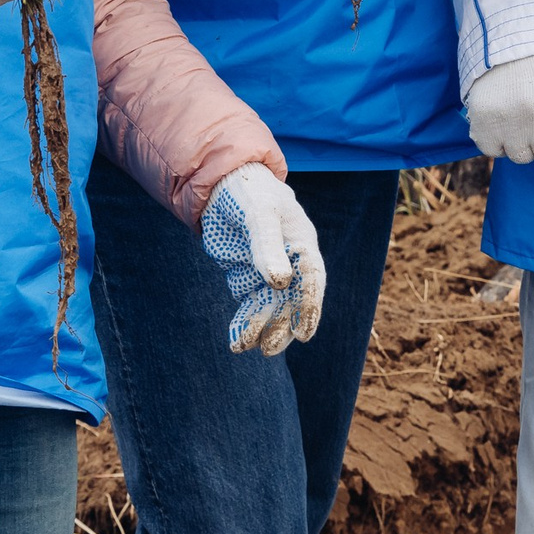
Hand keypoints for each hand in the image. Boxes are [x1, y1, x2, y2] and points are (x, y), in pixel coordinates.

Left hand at [201, 163, 326, 354]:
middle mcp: (290, 261)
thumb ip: (268, 245)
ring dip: (264, 328)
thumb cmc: (249, 192)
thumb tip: (280, 282)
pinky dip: (245, 323)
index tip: (304, 333)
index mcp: (302, 244)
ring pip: (272, 307)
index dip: (310, 307)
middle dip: (283, 326)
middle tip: (270, 349)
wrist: (222, 183)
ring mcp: (268, 270)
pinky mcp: (248, 276)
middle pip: (292, 300)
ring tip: (249, 347)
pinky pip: (251, 305)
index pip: (312, 279)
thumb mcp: (259, 214)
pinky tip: (237, 342)